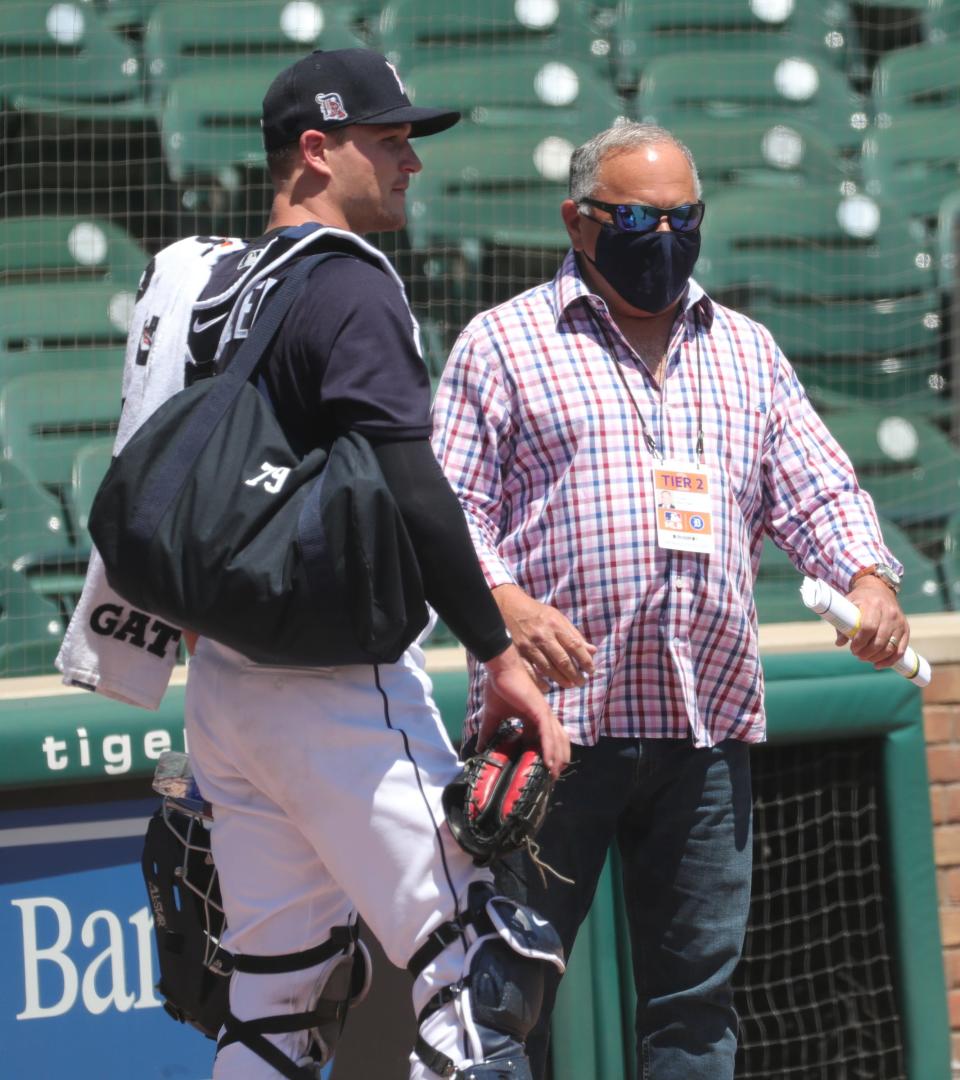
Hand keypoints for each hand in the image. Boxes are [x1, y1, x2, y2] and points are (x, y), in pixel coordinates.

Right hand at [479, 644, 570, 778]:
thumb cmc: (499, 688)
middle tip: (552, 777)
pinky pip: (548, 734)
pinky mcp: (540, 711)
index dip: (546, 755)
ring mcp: (544, 713)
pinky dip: (550, 749)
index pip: (545, 739)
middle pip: (557, 741)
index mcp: (534, 718)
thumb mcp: (493, 716)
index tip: (543, 771)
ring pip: (556, 740)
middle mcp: (543, 716)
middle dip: (557, 759)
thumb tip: (479, 748)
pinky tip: (550, 762)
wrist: (500, 670)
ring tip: (554, 774)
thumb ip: (488, 732)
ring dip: (557, 758)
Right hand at [493, 583, 596, 689]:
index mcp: (555, 625)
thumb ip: (574, 635)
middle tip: (581, 682)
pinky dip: (539, 682)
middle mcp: (542, 636)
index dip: (585, 660)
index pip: (575, 645)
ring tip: (569, 685)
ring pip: (547, 669)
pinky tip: (547, 687)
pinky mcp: (516, 653)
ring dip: (561, 680)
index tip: (591, 671)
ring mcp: (528, 645)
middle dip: (575, 674)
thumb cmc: (537, 613)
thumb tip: (593, 651)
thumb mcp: (557, 618)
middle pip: (562, 660)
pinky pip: (529, 672)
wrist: (507, 606)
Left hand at [837, 575, 909, 669]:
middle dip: (867, 652)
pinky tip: (879, 665)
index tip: (852, 648)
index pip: (868, 627)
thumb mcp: (848, 605)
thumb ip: (842, 624)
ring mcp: (899, 621)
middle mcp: (889, 612)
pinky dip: (890, 660)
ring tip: (865, 659)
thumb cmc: (860, 599)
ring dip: (877, 657)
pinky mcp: (906, 628)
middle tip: (857, 655)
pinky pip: (901, 649)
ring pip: (891, 647)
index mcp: (873, 605)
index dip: (860, 642)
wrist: (879, 589)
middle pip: (880, 640)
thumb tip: (839, 643)